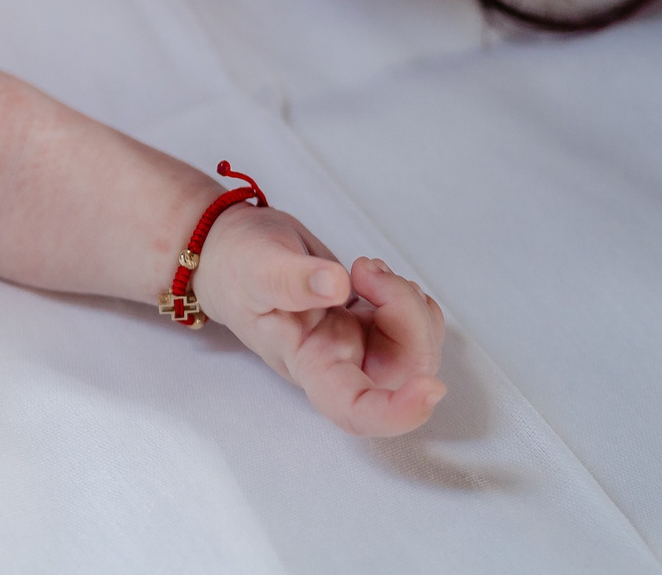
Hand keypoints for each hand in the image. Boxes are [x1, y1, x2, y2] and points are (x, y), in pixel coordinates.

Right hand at [196, 203, 445, 435]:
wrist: (231, 249)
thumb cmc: (235, 266)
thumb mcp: (254, 267)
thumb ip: (291, 280)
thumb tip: (336, 286)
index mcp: (310, 364)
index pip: (357, 410)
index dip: (399, 412)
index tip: (429, 387)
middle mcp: (340, 362)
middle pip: (403, 370)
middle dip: (409, 318)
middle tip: (369, 271)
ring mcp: (359, 343)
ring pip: (418, 345)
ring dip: (410, 302)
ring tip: (366, 268)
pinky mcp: (371, 322)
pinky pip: (416, 324)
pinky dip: (409, 296)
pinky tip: (376, 275)